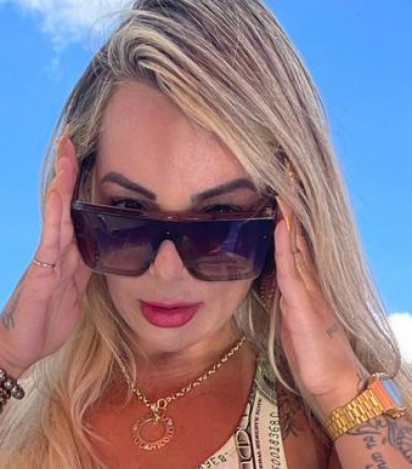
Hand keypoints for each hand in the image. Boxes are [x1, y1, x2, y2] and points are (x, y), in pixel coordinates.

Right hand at [0, 126, 91, 376]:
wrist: (19, 349)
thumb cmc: (44, 324)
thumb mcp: (75, 296)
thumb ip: (83, 272)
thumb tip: (98, 254)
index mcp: (66, 256)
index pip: (74, 212)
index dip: (77, 186)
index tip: (82, 157)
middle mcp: (55, 251)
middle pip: (62, 203)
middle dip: (66, 171)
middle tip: (69, 138)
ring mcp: (46, 259)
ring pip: (56, 212)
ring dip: (61, 182)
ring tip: (65, 153)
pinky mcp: (41, 272)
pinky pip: (49, 237)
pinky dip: (54, 212)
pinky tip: (56, 192)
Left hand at [274, 198, 364, 417]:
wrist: (331, 378)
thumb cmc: (307, 347)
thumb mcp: (288, 313)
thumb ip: (278, 290)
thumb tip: (263, 272)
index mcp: (303, 281)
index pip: (293, 241)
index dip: (286, 215)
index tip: (277, 187)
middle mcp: (308, 279)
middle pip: (298, 236)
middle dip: (291, 206)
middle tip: (284, 172)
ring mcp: (307, 289)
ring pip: (296, 245)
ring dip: (288, 216)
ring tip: (282, 186)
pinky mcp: (302, 304)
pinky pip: (291, 269)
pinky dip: (285, 245)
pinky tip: (280, 224)